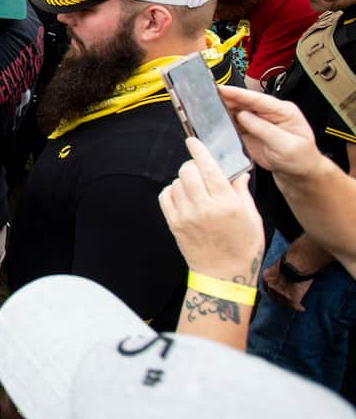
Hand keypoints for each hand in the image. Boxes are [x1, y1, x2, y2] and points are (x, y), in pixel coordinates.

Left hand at [159, 137, 262, 281]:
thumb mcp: (252, 218)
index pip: (208, 167)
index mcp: (226, 203)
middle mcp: (204, 207)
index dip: (199, 151)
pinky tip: (183, 197)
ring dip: (184, 180)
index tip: (193, 142)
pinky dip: (172, 192)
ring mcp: (186, 216)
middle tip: (201, 171)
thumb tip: (238, 173)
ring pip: (176, 182)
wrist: (224, 276)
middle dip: (193, 166)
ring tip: (196, 189)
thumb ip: (242, 192)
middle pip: (188, 171)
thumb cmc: (243, 248)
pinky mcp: (174, 224)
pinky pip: (165, 196)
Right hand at [217, 86, 322, 176]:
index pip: (258, 99)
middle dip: (227, 99)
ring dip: (224, 110)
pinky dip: (224, 123)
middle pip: (244, 103)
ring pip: (237, 112)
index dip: (238, 93)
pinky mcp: (250, 133)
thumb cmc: (301, 159)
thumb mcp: (287, 145)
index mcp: (284, 111)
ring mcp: (259, 123)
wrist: (299, 175)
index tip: (222, 89)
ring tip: (208, 108)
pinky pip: (234, 125)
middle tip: (208, 97)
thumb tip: (244, 116)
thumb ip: (264, 130)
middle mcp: (270, 114)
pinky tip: (216, 122)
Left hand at [262, 259, 310, 310]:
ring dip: (289, 303)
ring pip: (284, 302)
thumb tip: (284, 271)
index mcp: (266, 277)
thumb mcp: (279, 264)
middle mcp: (271, 286)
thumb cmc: (291, 258)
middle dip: (279, 298)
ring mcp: (281, 293)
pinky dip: (299, 307)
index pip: (266, 287)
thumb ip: (278, 271)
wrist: (298, 262)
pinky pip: (295, 306)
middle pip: (274, 296)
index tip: (275, 292)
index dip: (271, 290)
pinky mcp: (292, 298)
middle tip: (285, 300)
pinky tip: (302, 308)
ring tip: (295, 305)